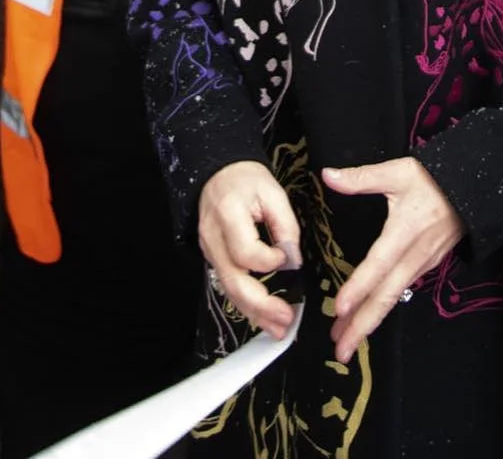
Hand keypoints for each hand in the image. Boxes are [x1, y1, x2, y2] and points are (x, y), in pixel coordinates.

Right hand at [199, 161, 302, 340]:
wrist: (218, 172)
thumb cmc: (247, 180)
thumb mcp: (273, 192)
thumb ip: (286, 225)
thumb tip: (293, 260)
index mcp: (228, 214)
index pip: (245, 251)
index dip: (268, 260)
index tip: (286, 258)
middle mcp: (213, 237)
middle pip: (233, 279)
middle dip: (260, 304)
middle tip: (286, 318)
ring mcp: (209, 250)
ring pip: (229, 289)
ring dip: (254, 313)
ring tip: (278, 328)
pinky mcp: (212, 258)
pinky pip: (228, 286)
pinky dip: (246, 305)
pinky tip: (264, 318)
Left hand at [323, 158, 465, 363]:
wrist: (473, 189)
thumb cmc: (434, 178)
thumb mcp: (398, 171)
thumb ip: (361, 177)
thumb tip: (328, 175)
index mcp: (404, 231)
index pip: (378, 264)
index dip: (359, 287)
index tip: (339, 307)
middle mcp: (414, 255)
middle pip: (386, 296)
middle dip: (362, 325)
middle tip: (340, 350)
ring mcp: (422, 264)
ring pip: (393, 297)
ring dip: (369, 320)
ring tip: (345, 340)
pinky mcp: (427, 265)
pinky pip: (402, 290)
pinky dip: (383, 307)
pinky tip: (368, 315)